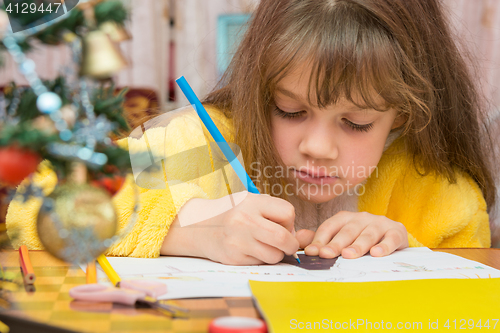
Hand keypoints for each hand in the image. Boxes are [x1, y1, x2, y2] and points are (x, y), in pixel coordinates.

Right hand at [161, 192, 298, 264]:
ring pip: (274, 255)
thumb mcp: (254, 205)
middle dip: (291, 245)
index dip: (289, 221)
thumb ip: (280, 216)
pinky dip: (261, 259)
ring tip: (264, 245)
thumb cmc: (233, 214)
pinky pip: (260, 263)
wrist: (198, 226)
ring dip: (276, 253)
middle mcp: (244, 220)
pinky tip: (250, 249)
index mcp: (251, 202)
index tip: (282, 224)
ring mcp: (238, 241)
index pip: (288, 212)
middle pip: (283, 238)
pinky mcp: (233, 258)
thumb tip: (307, 236)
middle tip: (286, 244)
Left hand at [295, 211, 407, 258]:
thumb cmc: (361, 239)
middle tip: (326, 254)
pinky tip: (377, 253)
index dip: (320, 239)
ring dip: (357, 245)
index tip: (311, 252)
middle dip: (336, 243)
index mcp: (345, 218)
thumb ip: (320, 239)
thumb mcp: (341, 238)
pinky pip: (390, 238)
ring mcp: (379, 224)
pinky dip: (384, 246)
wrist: (394, 236)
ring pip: (367, 235)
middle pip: (346, 231)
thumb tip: (299, 239)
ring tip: (349, 255)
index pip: (329, 227)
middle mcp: (361, 218)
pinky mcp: (396, 232)